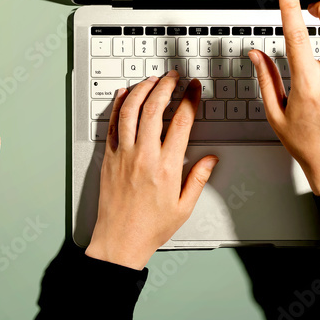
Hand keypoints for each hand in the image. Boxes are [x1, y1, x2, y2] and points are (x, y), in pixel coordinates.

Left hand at [85, 70, 218, 269]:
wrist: (119, 242)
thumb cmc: (150, 228)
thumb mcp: (183, 207)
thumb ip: (198, 179)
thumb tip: (210, 160)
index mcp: (167, 167)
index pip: (182, 122)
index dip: (190, 99)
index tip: (194, 89)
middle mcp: (144, 156)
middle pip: (155, 108)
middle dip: (166, 86)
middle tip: (174, 77)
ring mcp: (123, 155)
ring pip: (131, 111)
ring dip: (142, 90)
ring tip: (152, 80)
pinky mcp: (108, 158)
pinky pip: (112, 125)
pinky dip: (119, 106)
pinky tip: (125, 95)